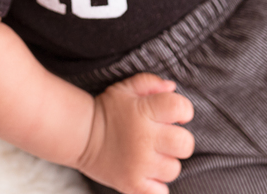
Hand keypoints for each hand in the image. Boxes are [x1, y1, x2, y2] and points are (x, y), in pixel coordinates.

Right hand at [76, 73, 194, 193]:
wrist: (81, 136)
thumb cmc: (107, 110)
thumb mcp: (125, 89)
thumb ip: (150, 83)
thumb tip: (172, 87)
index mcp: (144, 112)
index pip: (180, 107)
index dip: (184, 110)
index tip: (176, 115)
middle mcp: (144, 139)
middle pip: (185, 144)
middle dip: (180, 140)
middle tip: (166, 138)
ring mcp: (139, 165)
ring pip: (174, 169)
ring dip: (167, 163)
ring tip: (153, 156)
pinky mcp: (132, 185)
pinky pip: (161, 192)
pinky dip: (158, 186)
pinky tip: (149, 173)